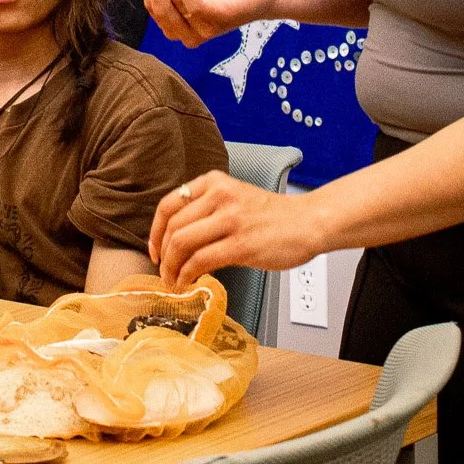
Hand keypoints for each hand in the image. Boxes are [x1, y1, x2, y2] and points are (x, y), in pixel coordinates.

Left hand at [149, 170, 321, 290]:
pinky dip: (188, 275)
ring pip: (182, 244)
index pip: (169, 205)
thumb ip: (207, 211)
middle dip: (163, 255)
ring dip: (172, 268)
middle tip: (165, 272)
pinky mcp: (241, 244)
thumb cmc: (274, 216)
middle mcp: (220, 196)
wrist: (309, 222)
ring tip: (174, 281)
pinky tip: (189, 282)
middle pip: (173, 227)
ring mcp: (230, 219)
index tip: (155, 250)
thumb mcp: (235, 198)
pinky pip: (201, 260)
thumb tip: (177, 240)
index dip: (155, 232)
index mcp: (214, 182)